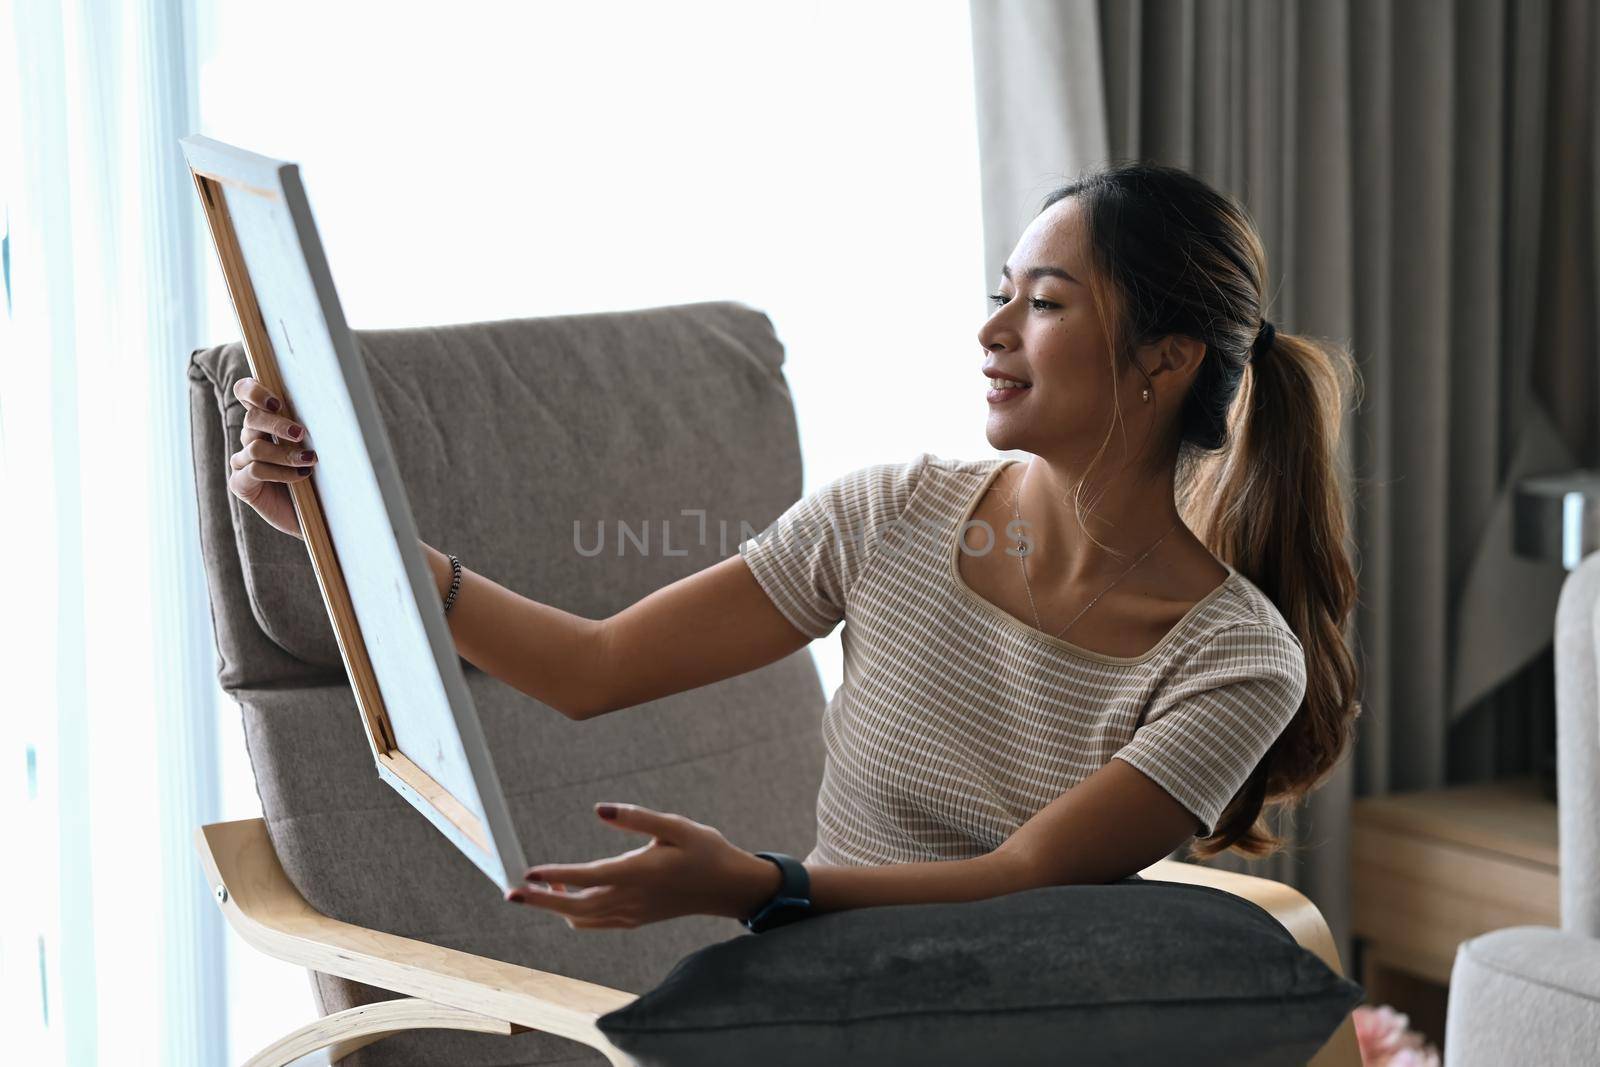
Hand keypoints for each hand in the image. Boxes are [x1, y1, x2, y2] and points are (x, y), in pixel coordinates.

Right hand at [228, 377, 316, 539]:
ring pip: (255, 446)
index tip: (277, 402)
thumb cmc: (321, 478)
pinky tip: (301, 477)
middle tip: (301, 434)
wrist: (319, 516)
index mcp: (265, 422)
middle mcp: (250, 438)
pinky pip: (255, 470)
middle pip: (252, 418)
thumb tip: (328, 406)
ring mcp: (242, 462)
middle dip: (277, 424)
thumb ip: (309, 427)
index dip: (254, 391)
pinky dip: (280, 472)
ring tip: (309, 461)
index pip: (245, 394)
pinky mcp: (240, 484)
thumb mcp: (317, 447)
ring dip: (285, 454)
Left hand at [508, 803, 782, 929]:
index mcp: (640, 873)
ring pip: (581, 919)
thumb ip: (636, 818)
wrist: (727, 888)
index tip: (527, 872)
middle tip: (510, 891)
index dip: (555, 875)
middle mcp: (631, 899)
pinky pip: (595, 923)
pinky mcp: (634, 920)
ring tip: (540, 883)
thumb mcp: (675, 825)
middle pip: (574, 907)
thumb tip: (598, 810)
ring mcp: (632, 914)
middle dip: (540, 900)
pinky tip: (570, 892)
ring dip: (556, 906)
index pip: (588, 877)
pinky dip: (575, 912)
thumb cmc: (704, 850)